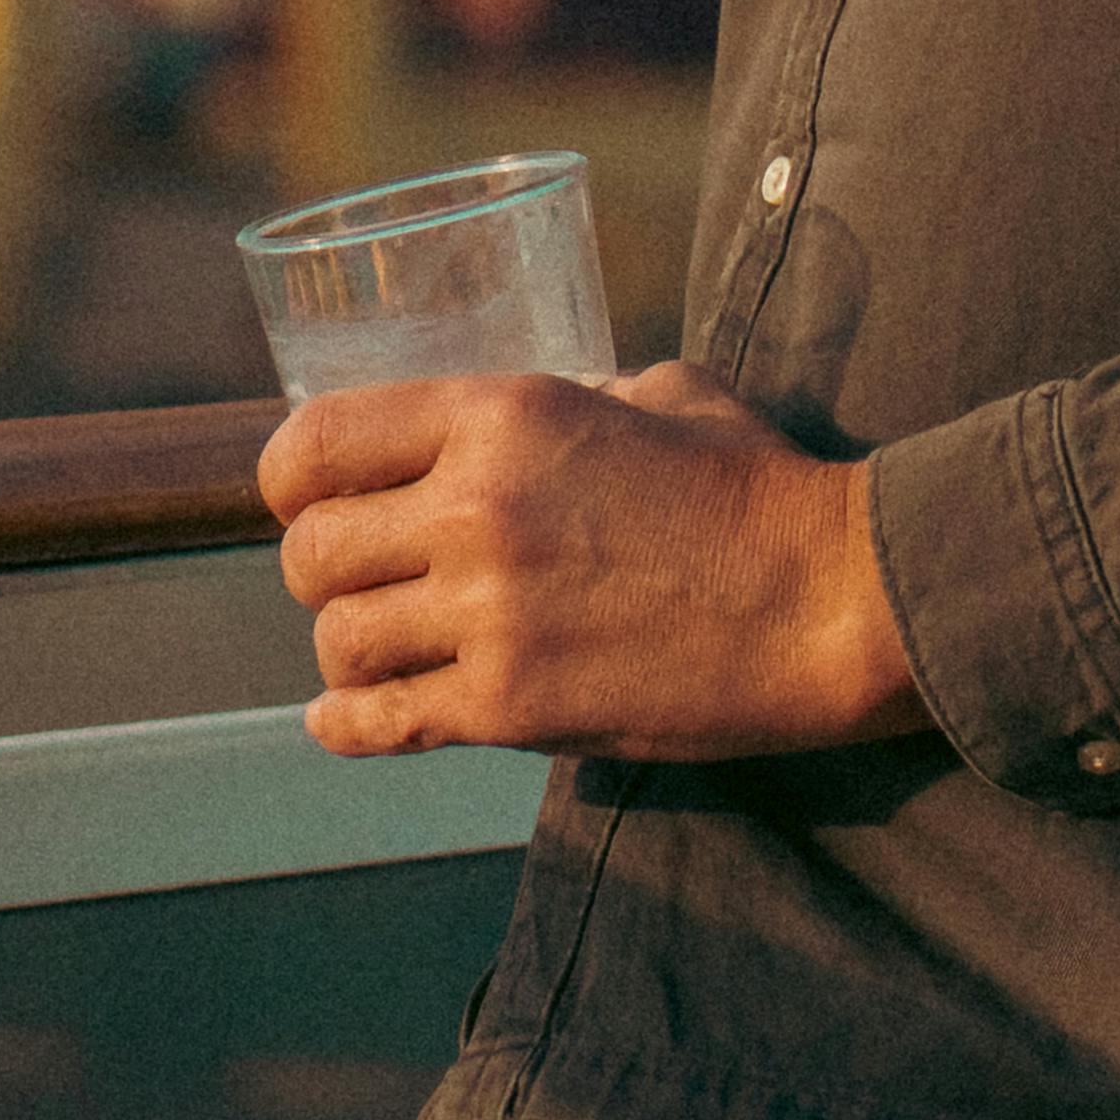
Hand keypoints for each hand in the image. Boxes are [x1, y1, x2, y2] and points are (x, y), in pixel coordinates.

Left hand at [262, 357, 919, 761]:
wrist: (828, 601)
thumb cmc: (756, 486)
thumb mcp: (656, 393)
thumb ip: (569, 395)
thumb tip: (522, 418)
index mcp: (502, 413)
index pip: (318, 443)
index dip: (291, 478)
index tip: (304, 498)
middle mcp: (476, 507)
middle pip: (310, 552)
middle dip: (322, 570)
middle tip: (363, 580)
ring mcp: (489, 615)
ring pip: (337, 641)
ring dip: (350, 648)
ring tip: (387, 645)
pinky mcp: (512, 708)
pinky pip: (380, 723)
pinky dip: (349, 726)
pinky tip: (345, 718)